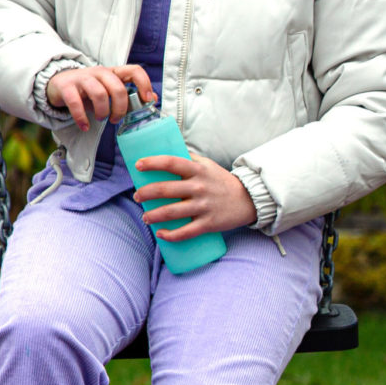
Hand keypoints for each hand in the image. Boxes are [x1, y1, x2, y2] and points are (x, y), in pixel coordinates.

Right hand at [45, 64, 154, 129]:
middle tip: (115, 119)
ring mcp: (82, 78)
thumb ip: (128, 95)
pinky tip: (84, 126)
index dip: (144, 84)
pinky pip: (76, 103)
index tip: (146, 100)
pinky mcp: (67, 87)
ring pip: (99, 94)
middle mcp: (99, 72)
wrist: (58, 83)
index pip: (134, 70)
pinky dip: (81, 118)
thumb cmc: (88, 90)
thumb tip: (152, 99)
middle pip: (118, 88)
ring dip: (103, 112)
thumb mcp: (109, 90)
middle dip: (120, 108)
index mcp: (113, 73)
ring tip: (100, 118)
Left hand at [133, 152, 257, 239]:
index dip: (152, 163)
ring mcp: (203, 206)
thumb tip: (169, 149)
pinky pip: (186, 232)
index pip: (171, 163)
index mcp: (198, 170)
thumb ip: (189, 159)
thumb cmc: (222, 181)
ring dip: (153, 215)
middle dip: (146, 193)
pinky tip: (160, 234)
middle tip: (137, 196)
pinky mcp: (208, 223)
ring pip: (171, 212)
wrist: (248, 199)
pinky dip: (170, 235)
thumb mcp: (207, 165)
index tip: (138, 165)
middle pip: (166, 189)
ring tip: (145, 216)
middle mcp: (199, 187)